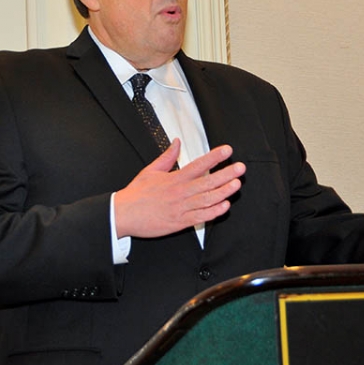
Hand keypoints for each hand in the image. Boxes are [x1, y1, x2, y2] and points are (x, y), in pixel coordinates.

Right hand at [114, 139, 244, 238]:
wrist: (123, 215)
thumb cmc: (137, 194)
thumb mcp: (151, 170)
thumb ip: (167, 156)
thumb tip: (177, 142)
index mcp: (174, 179)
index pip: (199, 165)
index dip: (214, 157)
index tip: (227, 151)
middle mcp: (180, 192)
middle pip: (208, 182)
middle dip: (226, 174)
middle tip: (240, 168)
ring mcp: (181, 208)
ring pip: (207, 200)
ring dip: (224, 192)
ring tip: (236, 185)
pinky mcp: (180, 222)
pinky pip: (201, 217)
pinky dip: (213, 212)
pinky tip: (224, 206)